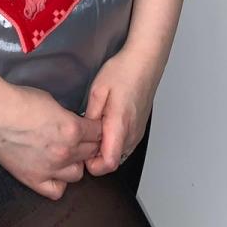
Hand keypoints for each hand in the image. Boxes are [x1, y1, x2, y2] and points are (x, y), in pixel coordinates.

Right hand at [0, 83, 103, 199]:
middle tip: (81, 139)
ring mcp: (50, 168)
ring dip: (75, 163)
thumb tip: (73, 123)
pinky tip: (53, 172)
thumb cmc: (19, 101)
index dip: (97, 128)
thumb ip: (67, 117)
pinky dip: (58, 183)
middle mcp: (66, 152)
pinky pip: (56, 191)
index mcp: (72, 129)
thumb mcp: (52, 101)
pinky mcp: (34, 179)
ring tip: (66, 155)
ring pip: (78, 174)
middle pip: (91, 152)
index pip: (99, 133)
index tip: (93, 127)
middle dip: (89, 144)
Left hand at [81, 48, 157, 175]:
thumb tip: (82, 134)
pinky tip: (104, 126)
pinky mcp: (140, 129)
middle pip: (113, 162)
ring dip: (104, 149)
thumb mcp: (98, 91)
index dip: (92, 165)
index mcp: (120, 125)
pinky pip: (124, 146)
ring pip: (119, 155)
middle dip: (95, 157)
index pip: (109, 164)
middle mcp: (132, 134)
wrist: (144, 61)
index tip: (81, 151)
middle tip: (83, 137)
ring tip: (93, 129)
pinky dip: (113, 143)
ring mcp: (138, 133)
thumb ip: (90, 117)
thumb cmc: (122, 72)